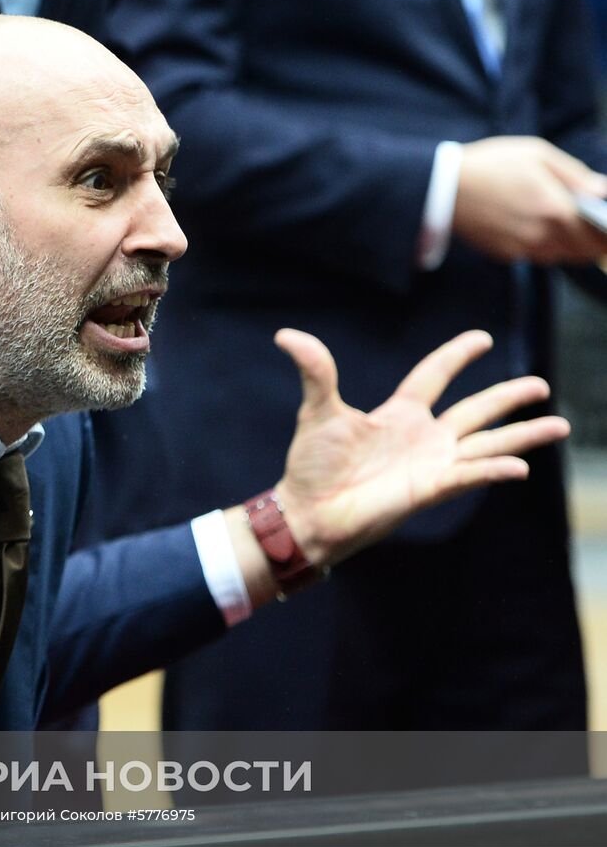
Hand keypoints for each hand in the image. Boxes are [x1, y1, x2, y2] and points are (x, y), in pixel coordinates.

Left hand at [271, 329, 567, 568]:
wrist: (307, 511)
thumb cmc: (311, 466)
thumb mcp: (317, 411)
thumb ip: (315, 371)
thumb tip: (286, 335)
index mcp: (398, 414)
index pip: (434, 376)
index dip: (455, 356)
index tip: (480, 338)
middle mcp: (422, 437)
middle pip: (475, 410)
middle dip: (508, 397)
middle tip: (541, 384)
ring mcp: (430, 464)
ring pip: (488, 444)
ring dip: (522, 436)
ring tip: (559, 425)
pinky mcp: (429, 489)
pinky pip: (470, 476)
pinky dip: (494, 470)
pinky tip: (520, 467)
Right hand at [453, 136, 606, 263]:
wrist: (442, 188)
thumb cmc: (490, 165)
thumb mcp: (538, 155)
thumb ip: (576, 176)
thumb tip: (603, 190)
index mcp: (555, 209)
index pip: (598, 236)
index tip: (606, 224)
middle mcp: (541, 235)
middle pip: (583, 252)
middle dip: (594, 242)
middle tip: (595, 226)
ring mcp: (521, 248)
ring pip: (561, 256)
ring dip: (570, 245)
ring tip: (568, 226)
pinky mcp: (505, 254)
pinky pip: (536, 255)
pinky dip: (545, 246)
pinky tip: (537, 227)